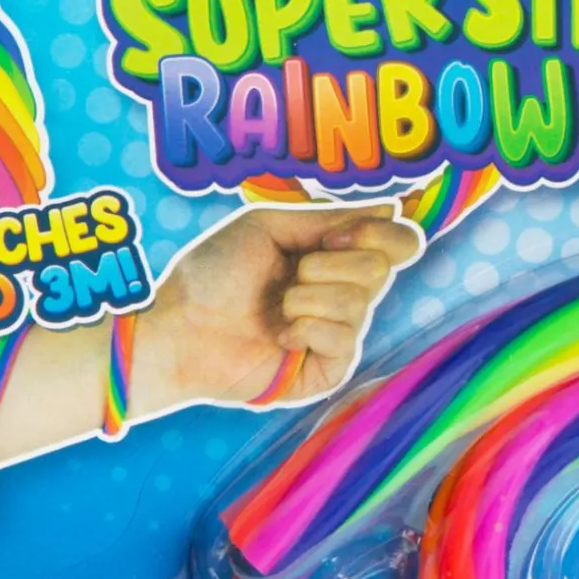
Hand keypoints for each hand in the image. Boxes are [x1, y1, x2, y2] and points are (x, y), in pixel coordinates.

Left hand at [151, 202, 421, 404]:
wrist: (181, 326)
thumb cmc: (213, 274)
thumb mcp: (269, 226)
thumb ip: (329, 217)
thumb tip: (391, 209)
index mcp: (333, 255)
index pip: (396, 242)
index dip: (379, 234)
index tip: (334, 237)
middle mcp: (342, 292)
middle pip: (382, 268)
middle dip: (332, 264)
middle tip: (293, 273)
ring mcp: (338, 332)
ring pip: (360, 303)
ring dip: (308, 297)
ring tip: (276, 308)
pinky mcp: (329, 369)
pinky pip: (345, 340)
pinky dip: (308, 328)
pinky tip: (280, 336)